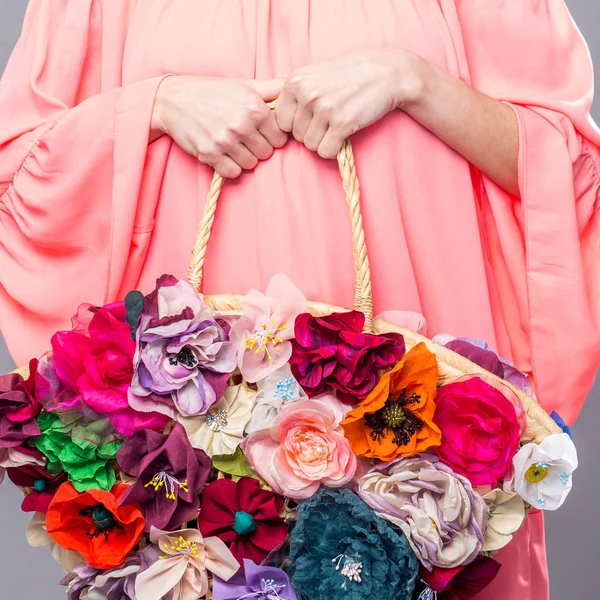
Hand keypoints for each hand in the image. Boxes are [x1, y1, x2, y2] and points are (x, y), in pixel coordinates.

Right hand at [151, 76, 287, 177]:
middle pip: (267, 153)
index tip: (261, 131)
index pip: (280, 137)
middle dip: (259, 147)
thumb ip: (272, 88)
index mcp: (254, 108)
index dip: (272, 135)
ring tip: (233, 143)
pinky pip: (233, 172)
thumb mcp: (244, 85)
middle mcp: (241, 125)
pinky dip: (230, 166)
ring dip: (245, 157)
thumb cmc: (212, 91)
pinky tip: (224, 153)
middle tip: (245, 137)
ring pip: (251, 164)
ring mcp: (225, 141)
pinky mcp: (210, 155)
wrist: (173, 100)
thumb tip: (295, 86)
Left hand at [275, 50, 422, 157]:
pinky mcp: (342, 124)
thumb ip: (294, 92)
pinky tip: (343, 135)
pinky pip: (325, 151)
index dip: (295, 124)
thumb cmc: (349, 74)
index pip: (280, 121)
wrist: (385, 73)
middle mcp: (307, 94)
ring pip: (310, 145)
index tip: (311, 118)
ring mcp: (324, 109)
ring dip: (323, 141)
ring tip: (337, 124)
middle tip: (328, 120)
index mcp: (295, 81)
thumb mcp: (314, 73)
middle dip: (311, 133)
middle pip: (295, 135)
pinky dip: (334, 149)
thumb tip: (271, 117)